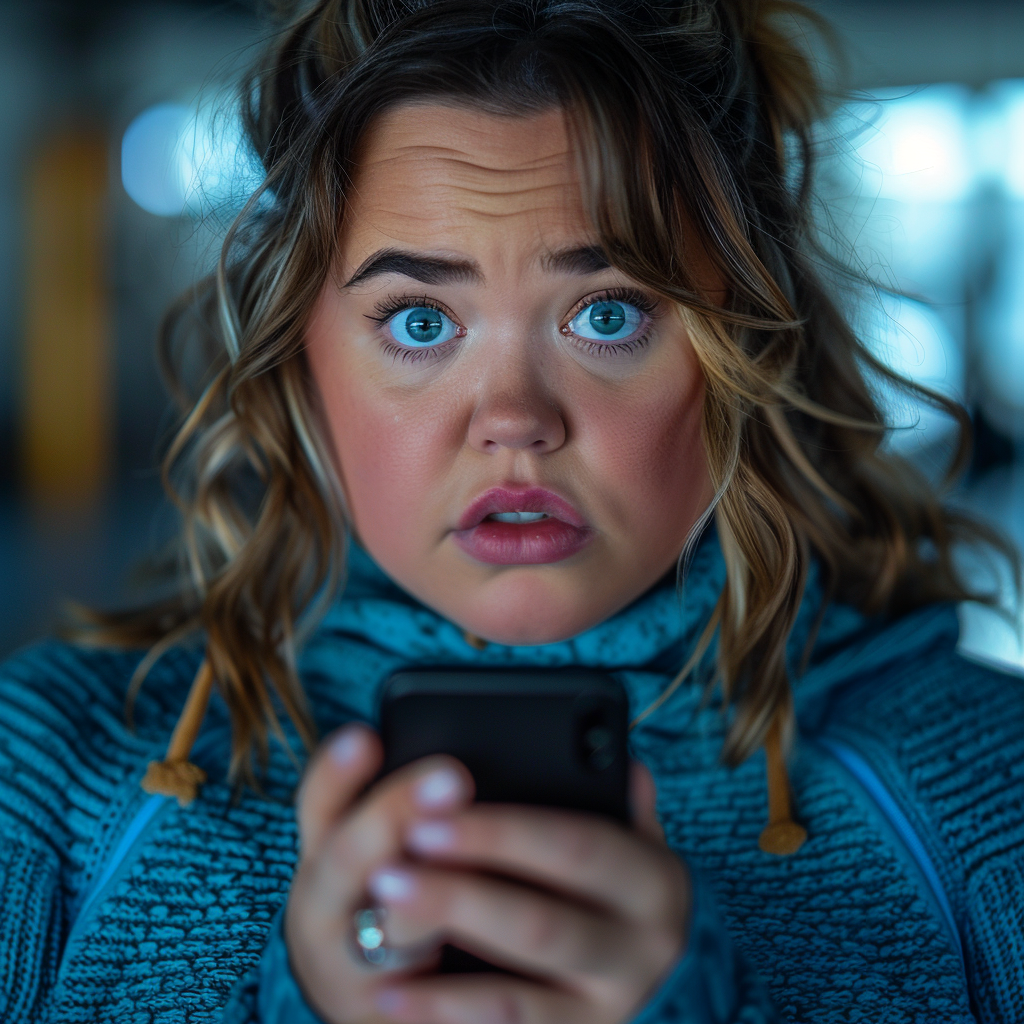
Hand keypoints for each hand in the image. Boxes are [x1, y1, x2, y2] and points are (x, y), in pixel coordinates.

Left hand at [285, 723, 690, 1023]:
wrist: (623, 974)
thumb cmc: (597, 880)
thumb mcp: (614, 834)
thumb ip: (606, 798)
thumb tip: (625, 768)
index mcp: (654, 878)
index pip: (580, 847)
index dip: (506, 832)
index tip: (436, 810)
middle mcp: (645, 947)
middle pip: (543, 923)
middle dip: (462, 895)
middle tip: (389, 870)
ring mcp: (611, 1005)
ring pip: (521, 985)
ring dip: (448, 952)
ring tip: (385, 910)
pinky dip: (445, 1009)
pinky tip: (392, 989)